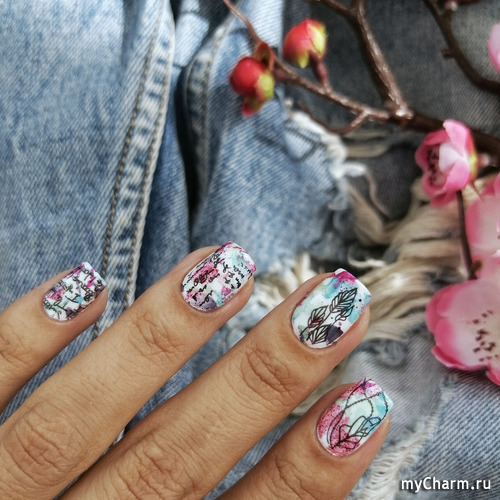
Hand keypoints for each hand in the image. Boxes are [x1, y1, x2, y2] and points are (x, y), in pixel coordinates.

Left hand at [0, 243, 390, 498]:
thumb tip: (287, 462)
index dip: (308, 471)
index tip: (364, 399)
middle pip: (176, 458)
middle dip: (262, 378)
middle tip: (329, 304)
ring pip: (77, 418)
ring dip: (158, 339)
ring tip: (226, 264)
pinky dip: (24, 340)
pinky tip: (84, 281)